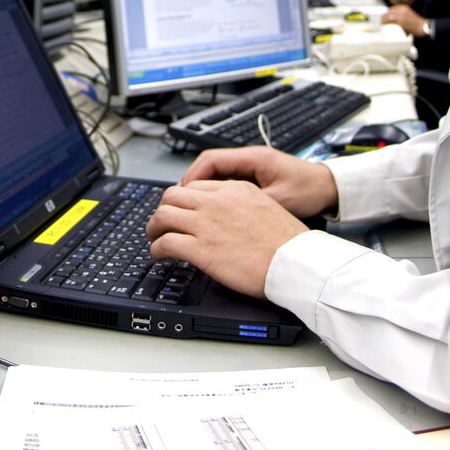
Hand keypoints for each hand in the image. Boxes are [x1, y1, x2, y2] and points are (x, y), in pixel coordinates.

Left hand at [146, 180, 309, 298]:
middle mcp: (217, 202)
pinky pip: (166, 243)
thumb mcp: (267, 207)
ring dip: (154, 228)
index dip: (182, 200)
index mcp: (235, 189)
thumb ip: (242, 206)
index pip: (195, 186)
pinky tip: (160, 255)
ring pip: (163, 216)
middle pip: (172, 196)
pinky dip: (157, 249)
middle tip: (162, 224)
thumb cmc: (287, 243)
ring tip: (155, 239)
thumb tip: (230, 215)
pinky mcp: (201, 249)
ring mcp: (206, 224)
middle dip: (163, 210)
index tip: (180, 212)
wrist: (295, 262)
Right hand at [178, 145, 338, 217]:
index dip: (193, 177)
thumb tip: (224, 213)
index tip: (182, 194)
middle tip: (181, 205)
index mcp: (253, 158)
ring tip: (194, 210)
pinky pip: (228, 184)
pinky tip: (214, 211)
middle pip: (209, 167)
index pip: (210, 160)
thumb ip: (251, 204)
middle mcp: (250, 159)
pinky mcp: (256, 179)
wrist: (330, 188)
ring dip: (204, 191)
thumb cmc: (310, 190)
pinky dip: (218, 196)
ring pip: (218, 176)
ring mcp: (252, 168)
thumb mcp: (279, 200)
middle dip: (193, 185)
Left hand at [381, 4, 430, 38]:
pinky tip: (384, 26)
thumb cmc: (416, 23)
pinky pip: (390, 22)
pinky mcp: (401, 22)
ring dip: (383, 21)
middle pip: (388, 13)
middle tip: (382, 23)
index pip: (391, 9)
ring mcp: (400, 16)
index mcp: (403, 7)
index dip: (386, 14)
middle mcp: (401, 10)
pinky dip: (386, 24)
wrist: (423, 27)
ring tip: (382, 26)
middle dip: (383, 18)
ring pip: (387, 17)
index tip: (384, 19)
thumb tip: (394, 20)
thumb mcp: (408, 14)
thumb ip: (402, 15)